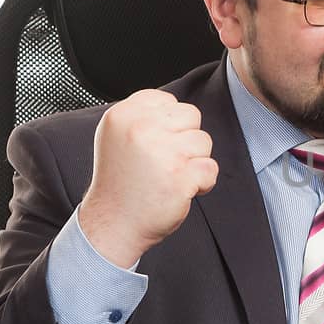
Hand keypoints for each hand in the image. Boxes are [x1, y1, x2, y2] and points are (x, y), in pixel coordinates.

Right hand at [77, 89, 217, 267]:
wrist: (113, 223)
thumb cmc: (120, 183)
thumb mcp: (117, 136)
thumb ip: (143, 116)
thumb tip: (176, 108)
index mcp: (124, 115)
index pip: (169, 101)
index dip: (170, 125)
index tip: (156, 144)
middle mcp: (141, 129)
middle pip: (191, 116)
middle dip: (185, 139)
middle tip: (165, 161)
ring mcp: (162, 152)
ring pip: (203, 141)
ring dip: (194, 161)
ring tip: (170, 176)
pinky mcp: (180, 176)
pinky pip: (210, 168)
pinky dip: (202, 183)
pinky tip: (180, 190)